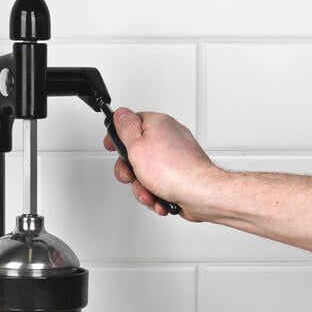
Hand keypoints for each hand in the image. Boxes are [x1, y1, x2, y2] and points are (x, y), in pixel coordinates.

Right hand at [103, 108, 217, 220]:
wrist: (199, 193)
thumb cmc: (173, 171)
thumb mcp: (137, 146)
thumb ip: (125, 128)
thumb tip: (119, 114)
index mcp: (158, 125)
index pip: (131, 123)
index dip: (118, 135)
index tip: (112, 145)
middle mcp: (168, 138)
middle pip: (136, 152)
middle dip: (130, 170)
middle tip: (132, 174)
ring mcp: (174, 157)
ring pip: (145, 172)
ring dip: (142, 186)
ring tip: (149, 191)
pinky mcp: (178, 175)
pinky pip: (158, 183)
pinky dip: (155, 193)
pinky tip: (159, 197)